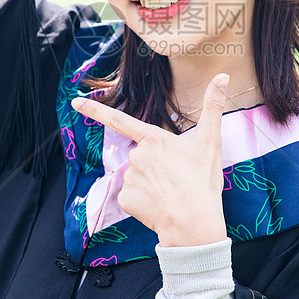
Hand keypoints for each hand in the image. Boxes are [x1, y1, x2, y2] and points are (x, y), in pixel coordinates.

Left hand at [72, 74, 229, 246]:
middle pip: (141, 156)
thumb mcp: (211, 141)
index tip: (74, 101)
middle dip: (155, 166)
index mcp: (154, 139)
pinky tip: (159, 206)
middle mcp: (137, 155)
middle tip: (178, 179)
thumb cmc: (203, 181)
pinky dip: (144, 201)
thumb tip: (224, 75)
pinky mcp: (125, 199)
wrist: (194, 223)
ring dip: (151, 184)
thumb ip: (213, 106)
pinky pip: (132, 196)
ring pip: (137, 177)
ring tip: (171, 194)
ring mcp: (129, 178)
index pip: (119, 119)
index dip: (95, 109)